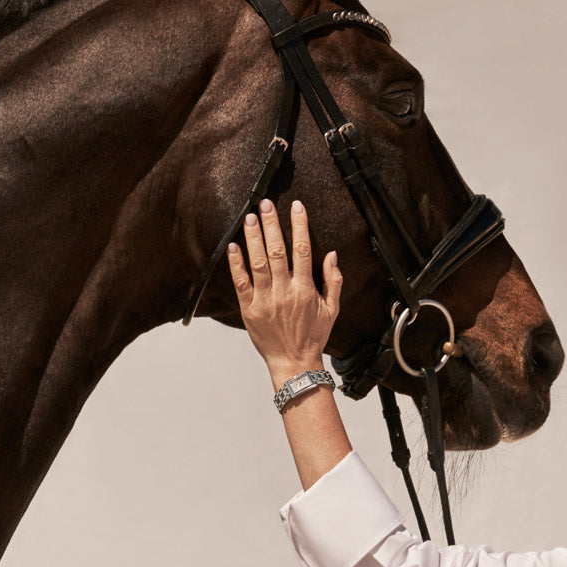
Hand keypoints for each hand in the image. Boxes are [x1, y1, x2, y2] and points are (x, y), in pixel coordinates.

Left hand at [227, 199, 341, 383]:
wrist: (294, 362)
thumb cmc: (313, 336)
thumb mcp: (331, 310)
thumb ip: (333, 281)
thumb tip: (331, 255)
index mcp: (306, 290)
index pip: (303, 250)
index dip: (299, 226)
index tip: (296, 207)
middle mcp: (285, 291)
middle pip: (278, 251)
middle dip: (272, 225)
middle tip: (265, 204)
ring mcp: (266, 300)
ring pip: (259, 262)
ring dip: (254, 238)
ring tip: (250, 218)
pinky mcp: (250, 309)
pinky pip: (241, 282)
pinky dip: (236, 264)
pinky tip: (234, 246)